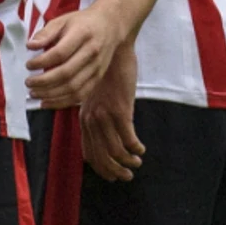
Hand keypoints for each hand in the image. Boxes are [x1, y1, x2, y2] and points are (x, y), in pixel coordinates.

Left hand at [26, 6, 124, 108]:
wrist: (110, 27)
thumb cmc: (83, 23)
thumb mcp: (63, 20)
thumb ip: (46, 33)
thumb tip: (30, 46)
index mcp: (82, 34)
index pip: (60, 53)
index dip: (42, 62)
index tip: (28, 65)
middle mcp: (92, 53)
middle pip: (66, 73)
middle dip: (44, 81)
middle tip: (28, 82)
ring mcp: (97, 68)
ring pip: (73, 88)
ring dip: (51, 95)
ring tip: (35, 93)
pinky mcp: (98, 78)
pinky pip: (80, 95)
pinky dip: (62, 102)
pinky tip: (48, 101)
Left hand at [80, 50, 143, 181]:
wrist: (113, 48)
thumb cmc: (106, 71)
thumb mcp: (95, 95)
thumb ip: (94, 114)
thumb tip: (100, 132)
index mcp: (84, 118)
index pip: (89, 153)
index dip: (101, 168)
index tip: (112, 175)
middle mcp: (91, 119)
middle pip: (102, 157)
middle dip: (115, 171)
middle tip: (128, 176)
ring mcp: (105, 115)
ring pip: (116, 151)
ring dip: (128, 162)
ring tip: (137, 162)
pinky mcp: (121, 110)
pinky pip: (129, 138)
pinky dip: (136, 148)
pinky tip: (141, 149)